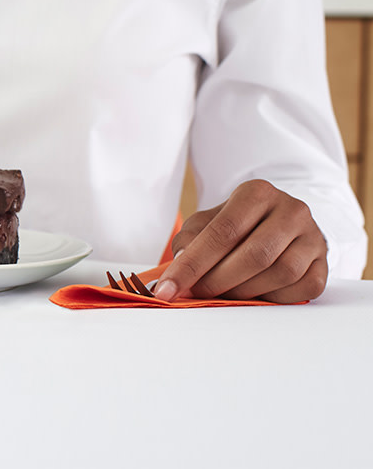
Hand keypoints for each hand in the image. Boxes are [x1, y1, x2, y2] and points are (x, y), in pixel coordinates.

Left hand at [156, 179, 328, 302]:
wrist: (279, 225)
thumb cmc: (237, 226)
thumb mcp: (206, 223)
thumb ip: (187, 242)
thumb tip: (174, 274)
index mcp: (257, 193)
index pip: (222, 233)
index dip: (192, 265)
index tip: (167, 290)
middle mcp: (292, 210)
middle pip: (254, 255)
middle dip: (218, 281)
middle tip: (197, 293)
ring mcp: (313, 237)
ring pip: (280, 273)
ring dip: (245, 291)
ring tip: (224, 291)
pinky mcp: (324, 264)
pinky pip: (301, 289)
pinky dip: (273, 298)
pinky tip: (256, 293)